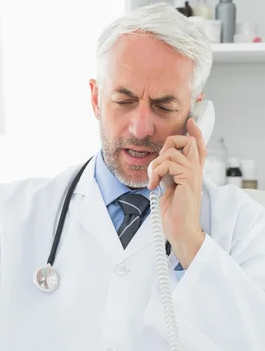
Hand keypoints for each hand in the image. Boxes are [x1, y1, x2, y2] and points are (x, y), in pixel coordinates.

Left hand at [147, 118, 205, 267]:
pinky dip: (156, 172)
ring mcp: (193, 174)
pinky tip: (154, 185)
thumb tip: (159, 162)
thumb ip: (168, 173)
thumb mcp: (168, 187)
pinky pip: (168, 164)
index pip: (198, 147)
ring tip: (153, 180)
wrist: (179, 229)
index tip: (190, 121)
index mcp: (192, 173)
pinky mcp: (188, 179)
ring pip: (172, 152)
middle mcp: (196, 171)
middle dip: (170, 142)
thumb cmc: (174, 214)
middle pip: (189, 142)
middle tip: (159, 162)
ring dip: (155, 164)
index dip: (195, 133)